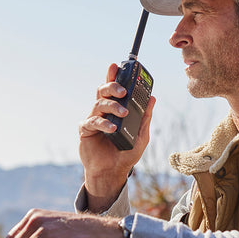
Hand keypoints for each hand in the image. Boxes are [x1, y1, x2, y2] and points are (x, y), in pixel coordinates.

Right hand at [79, 63, 155, 210]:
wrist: (112, 172)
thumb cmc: (125, 154)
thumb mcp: (141, 135)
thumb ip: (145, 117)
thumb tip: (153, 98)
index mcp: (114, 109)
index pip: (113, 89)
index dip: (113, 75)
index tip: (116, 65)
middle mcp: (103, 111)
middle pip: (103, 91)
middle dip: (112, 86)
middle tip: (123, 90)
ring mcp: (93, 119)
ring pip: (99, 103)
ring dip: (112, 106)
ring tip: (123, 114)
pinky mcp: (85, 131)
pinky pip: (92, 122)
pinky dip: (103, 123)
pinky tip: (112, 128)